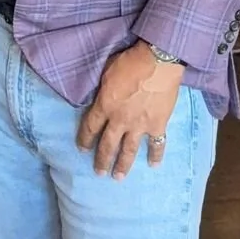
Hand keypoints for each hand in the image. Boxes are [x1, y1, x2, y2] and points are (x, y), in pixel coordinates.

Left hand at [77, 42, 183, 178]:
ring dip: (122, 165)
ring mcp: (139, 125)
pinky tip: (153, 165)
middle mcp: (119, 120)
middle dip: (101, 160)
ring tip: (118, 177)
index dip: (84, 139)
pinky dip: (156, 155)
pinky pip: (157, 144)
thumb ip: (102, 89)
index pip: (90, 127)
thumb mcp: (106, 72)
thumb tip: (99, 96)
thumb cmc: (130, 61)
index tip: (81, 149)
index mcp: (105, 106)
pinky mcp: (158, 124)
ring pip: (128, 150)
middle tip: (98, 173)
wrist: (158, 61)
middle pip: (107, 144)